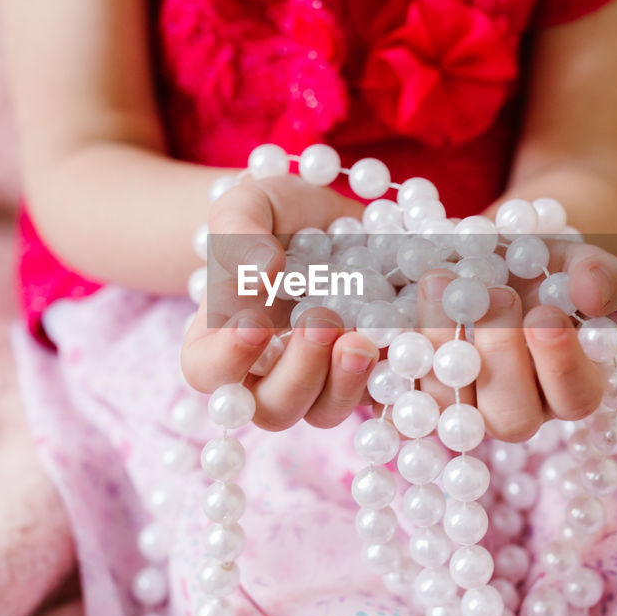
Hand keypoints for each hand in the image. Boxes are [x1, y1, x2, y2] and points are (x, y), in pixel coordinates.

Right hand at [180, 176, 380, 430]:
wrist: (336, 218)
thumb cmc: (274, 214)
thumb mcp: (247, 204)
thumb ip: (239, 232)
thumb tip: (262, 271)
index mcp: (219, 340)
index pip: (206, 371)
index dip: (226, 359)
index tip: (253, 323)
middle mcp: (268, 374)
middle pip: (274, 408)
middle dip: (298, 374)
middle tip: (320, 323)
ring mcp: (323, 379)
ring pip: (328, 411)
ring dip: (347, 383)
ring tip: (363, 337)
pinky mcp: (373, 371)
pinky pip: (386, 390)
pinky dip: (399, 364)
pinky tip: (410, 324)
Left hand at [412, 239, 616, 442]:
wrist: (488, 254)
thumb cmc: (544, 263)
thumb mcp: (577, 259)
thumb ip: (598, 275)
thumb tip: (594, 294)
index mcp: (569, 386)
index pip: (575, 397)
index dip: (561, 363)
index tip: (546, 311)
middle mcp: (518, 408)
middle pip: (512, 417)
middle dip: (501, 355)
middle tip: (494, 295)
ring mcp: (463, 406)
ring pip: (449, 402)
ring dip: (441, 340)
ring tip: (438, 279)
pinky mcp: (416, 391)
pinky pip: (398, 387)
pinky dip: (398, 346)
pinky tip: (401, 302)